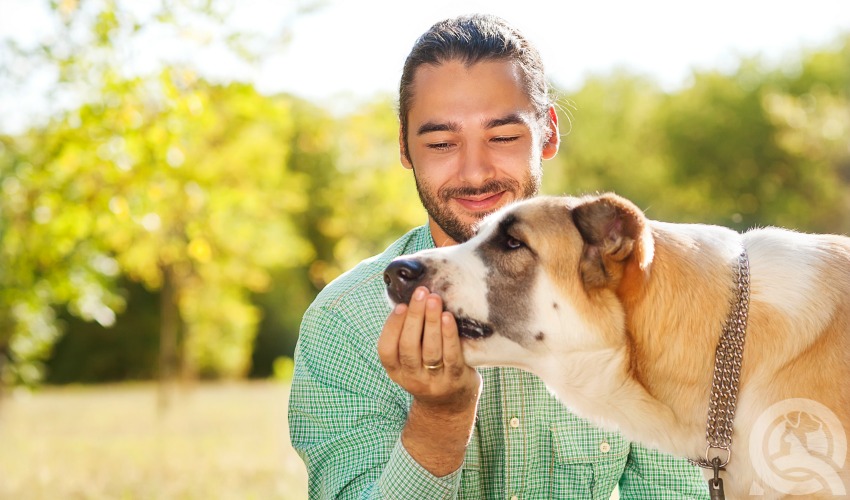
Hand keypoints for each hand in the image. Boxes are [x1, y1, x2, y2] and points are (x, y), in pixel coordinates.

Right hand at [378, 286, 480, 413]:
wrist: (450, 405)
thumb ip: (408, 335)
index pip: (386, 350)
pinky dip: (449, 335)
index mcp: (395, 371)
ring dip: (431, 322)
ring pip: (430, 350)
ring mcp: (434, 381)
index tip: (400, 305)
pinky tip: (448, 317)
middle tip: (421, 292)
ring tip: (434, 299)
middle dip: (414, 317)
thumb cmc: (428, 369)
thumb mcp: (410, 359)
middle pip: (409, 347)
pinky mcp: (455, 380)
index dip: (391, 327)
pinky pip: (451, 356)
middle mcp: (411, 378)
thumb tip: (411, 296)